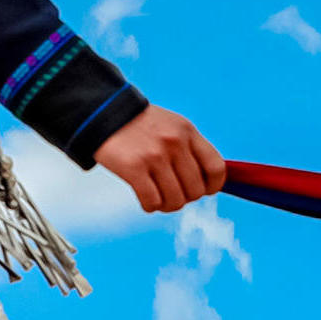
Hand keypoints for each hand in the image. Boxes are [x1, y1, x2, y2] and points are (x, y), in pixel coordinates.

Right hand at [96, 106, 225, 214]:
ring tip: (158, 198)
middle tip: (171, 193)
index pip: (217, 169)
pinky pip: (152, 201)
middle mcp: (175, 143)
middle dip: (184, 198)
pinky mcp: (134, 167)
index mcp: (188, 132)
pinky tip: (145, 199)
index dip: (212, 187)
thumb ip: (191, 150)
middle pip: (195, 190)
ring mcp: (155, 156)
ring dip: (167, 205)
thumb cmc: (141, 126)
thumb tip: (208, 183)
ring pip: (175, 201)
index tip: (202, 190)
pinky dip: (150, 206)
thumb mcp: (172, 127)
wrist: (104, 113)